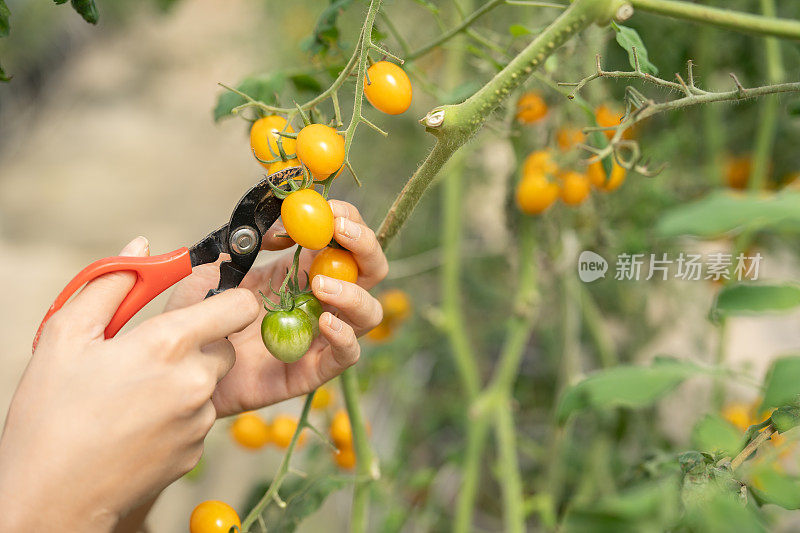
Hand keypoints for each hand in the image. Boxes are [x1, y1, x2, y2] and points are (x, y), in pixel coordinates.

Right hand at [0, 237, 259, 531]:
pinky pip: (199, 418)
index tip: (209, 302)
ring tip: (134, 392)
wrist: (49, 499)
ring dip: (186, 379)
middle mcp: (196, 382)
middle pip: (224, 345)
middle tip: (152, 352)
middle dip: (199, 341)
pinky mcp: (196, 451)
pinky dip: (178, 413)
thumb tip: (142, 247)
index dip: (230, 299)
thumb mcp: (66, 336)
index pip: (240, 307)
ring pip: (210, 382)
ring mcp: (199, 421)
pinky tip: (137, 422)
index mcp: (169, 345)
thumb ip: (110, 284)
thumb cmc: (51, 415)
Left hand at [165, 200, 388, 416]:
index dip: (347, 220)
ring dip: (354, 293)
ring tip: (321, 286)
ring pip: (368, 313)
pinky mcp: (312, 370)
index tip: (331, 210)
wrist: (186, 367)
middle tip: (339, 234)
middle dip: (364, 246)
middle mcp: (320, 300)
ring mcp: (320, 335)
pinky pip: (347, 354)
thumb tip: (280, 224)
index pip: (344, 239)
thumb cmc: (200, 317)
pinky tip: (323, 322)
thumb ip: (245, 243)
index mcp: (303, 270)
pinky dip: (344, 336)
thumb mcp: (215, 270)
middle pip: (370, 270)